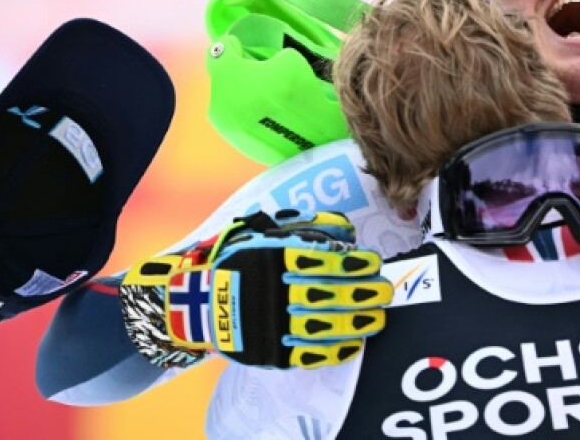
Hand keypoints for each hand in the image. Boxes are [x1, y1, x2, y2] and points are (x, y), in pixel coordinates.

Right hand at [121, 210, 390, 369]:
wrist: (194, 302)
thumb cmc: (235, 259)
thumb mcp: (264, 231)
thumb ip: (305, 225)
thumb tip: (344, 228)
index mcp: (277, 259)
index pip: (327, 262)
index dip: (355, 263)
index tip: (372, 263)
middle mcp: (278, 291)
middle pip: (333, 294)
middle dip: (365, 293)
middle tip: (385, 290)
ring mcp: (275, 324)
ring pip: (327, 325)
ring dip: (358, 322)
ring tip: (378, 317)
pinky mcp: (272, 352)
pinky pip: (311, 354)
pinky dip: (336, 349)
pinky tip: (354, 341)